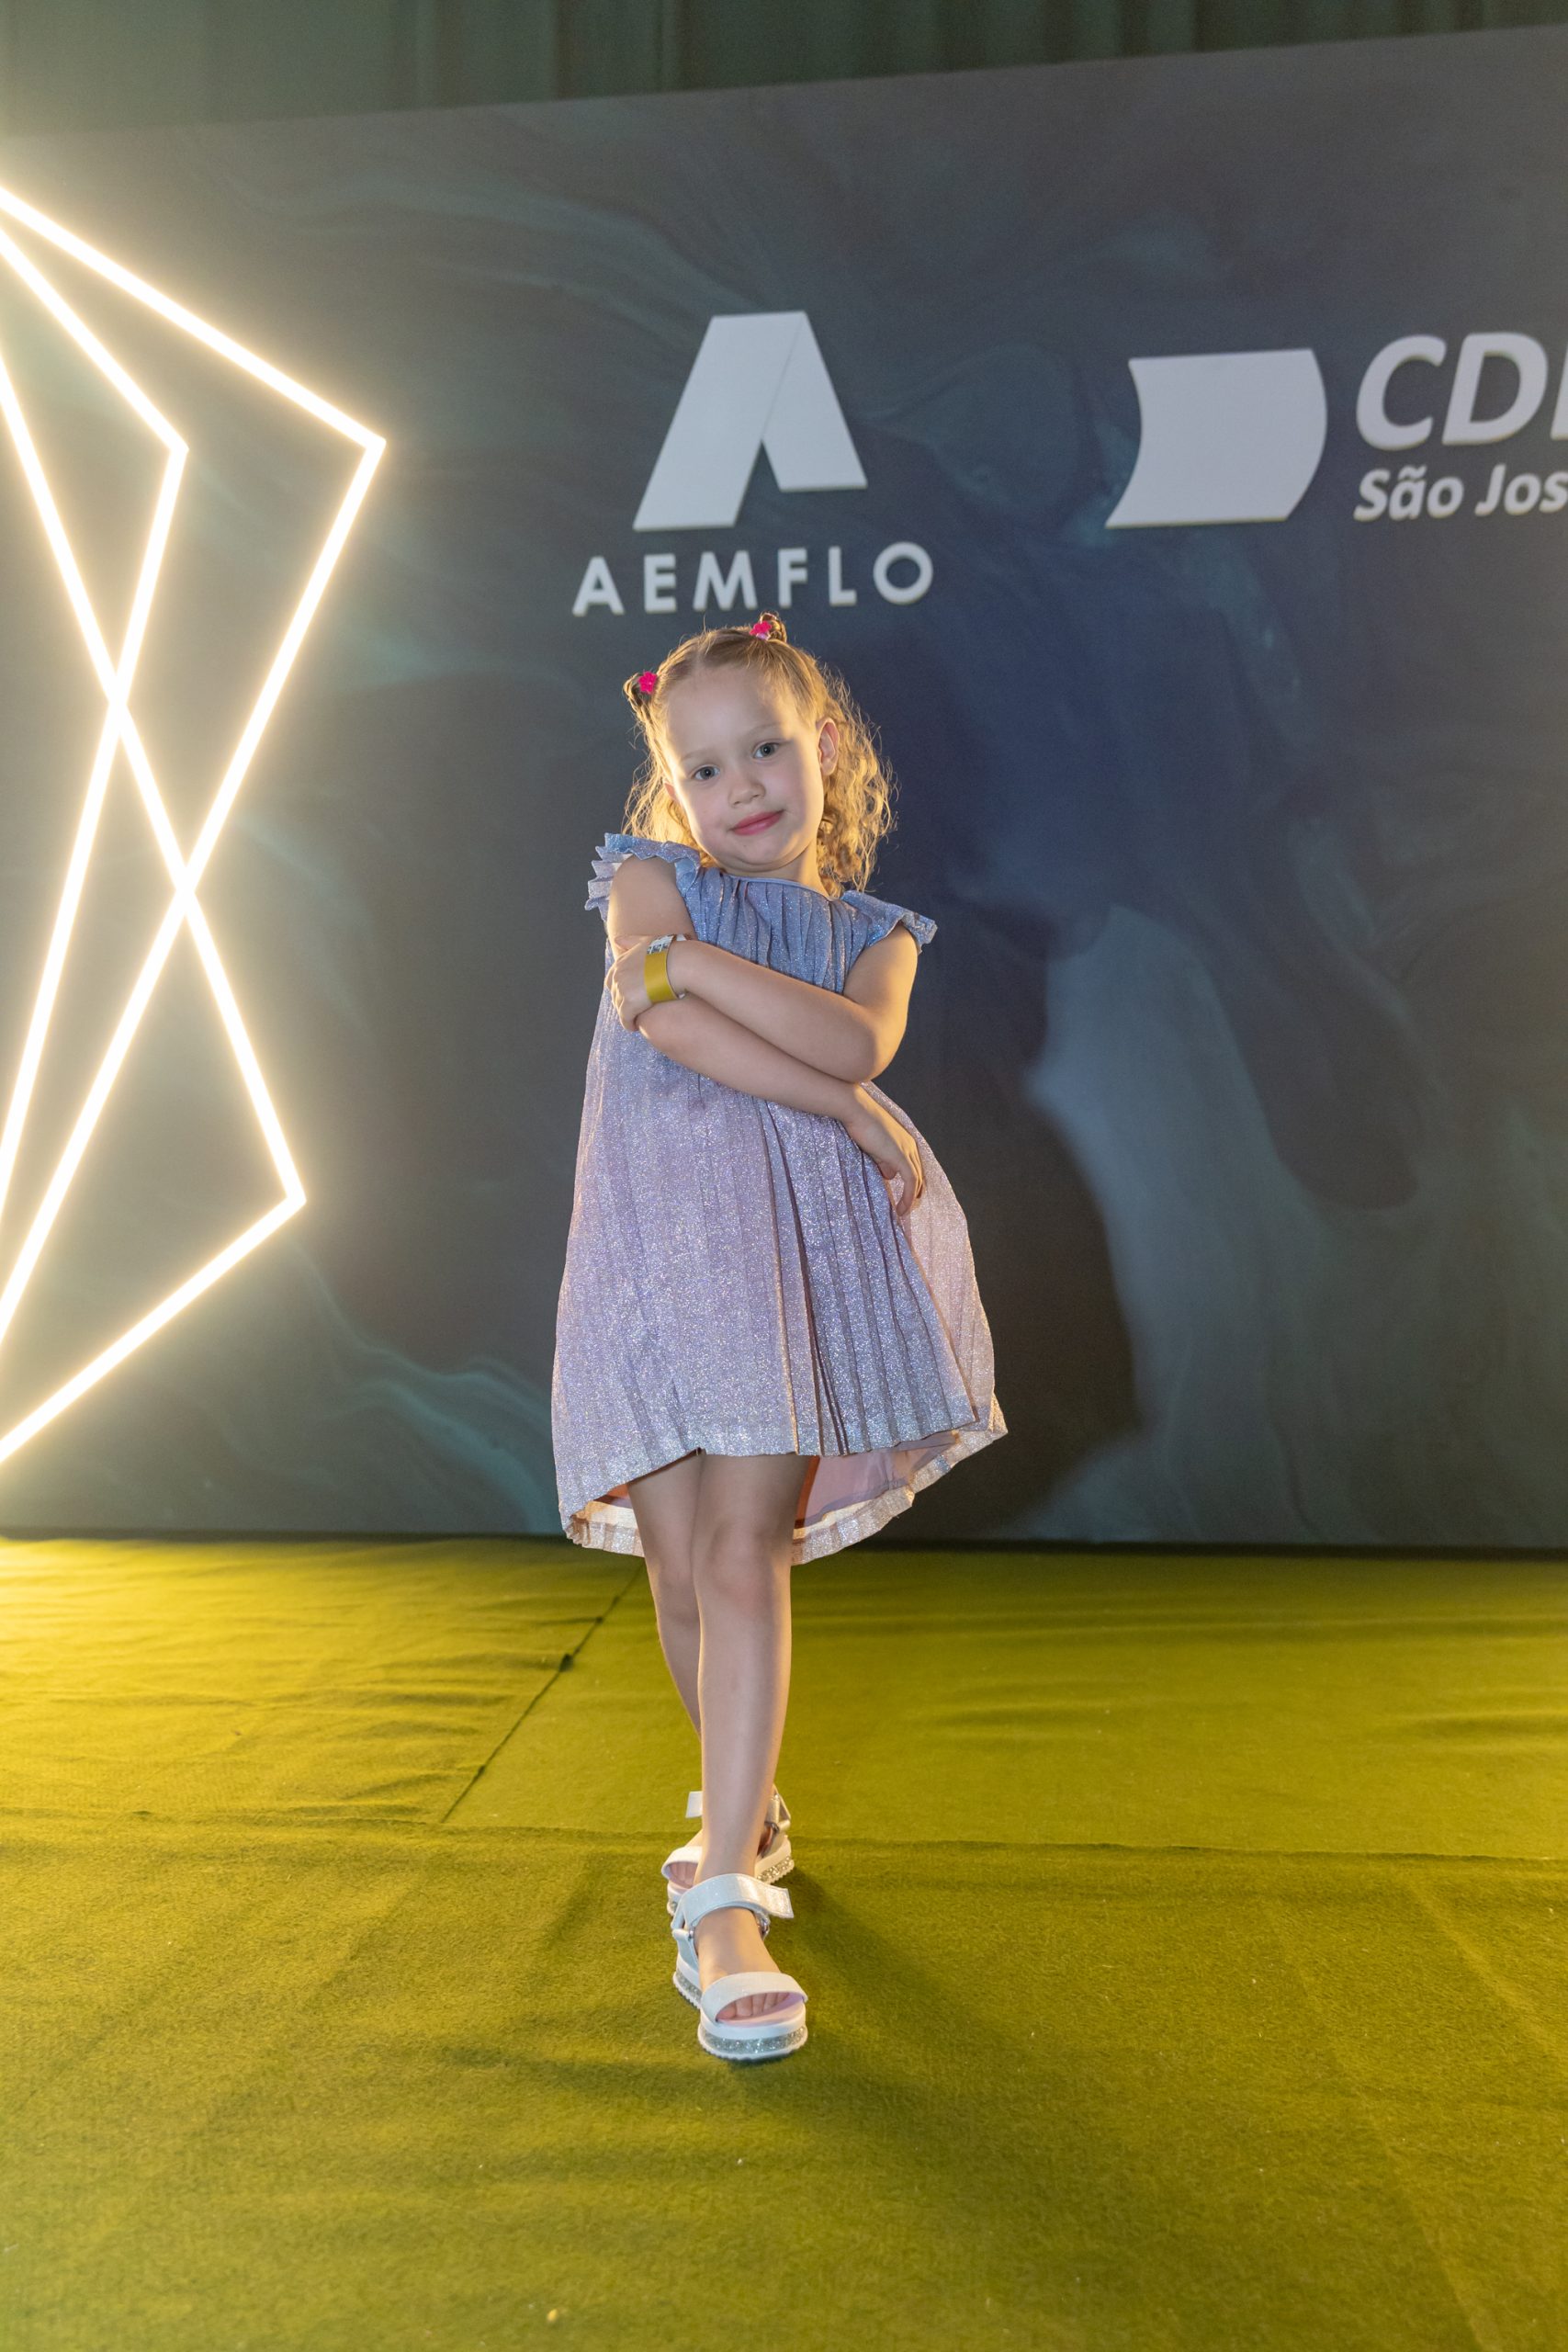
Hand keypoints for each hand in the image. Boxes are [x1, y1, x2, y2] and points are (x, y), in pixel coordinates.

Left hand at [605, 932, 691, 1030]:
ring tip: (636, 1018)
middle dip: (623, 1002)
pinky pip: (625, 1019)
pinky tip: (635, 1026)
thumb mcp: (647, 941)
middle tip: (635, 1009)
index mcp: (620, 962)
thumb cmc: (668, 951)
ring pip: (619, 1008)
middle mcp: (617, 976)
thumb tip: (616, 940)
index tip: (631, 994)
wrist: (678, 963)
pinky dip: (629, 1024)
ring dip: (626, 1014)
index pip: (612, 980)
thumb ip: (631, 941)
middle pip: (615, 995)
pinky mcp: (629, 1005)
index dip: (621, 989)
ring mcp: (622, 991)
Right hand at [842, 1085, 924, 1222]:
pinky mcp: (901, 1156)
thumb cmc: (860, 1125)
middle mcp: (911, 1146)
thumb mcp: (874, 1147)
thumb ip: (883, 1161)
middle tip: (905, 1209)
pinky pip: (911, 1181)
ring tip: (902, 1212)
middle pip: (919, 1175)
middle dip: (914, 1194)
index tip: (904, 1198)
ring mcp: (907, 1151)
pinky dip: (908, 1197)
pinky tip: (901, 1209)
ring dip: (911, 1199)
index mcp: (905, 1141)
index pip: (914, 1167)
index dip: (912, 1184)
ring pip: (917, 1180)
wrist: (855, 1110)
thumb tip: (888, 1175)